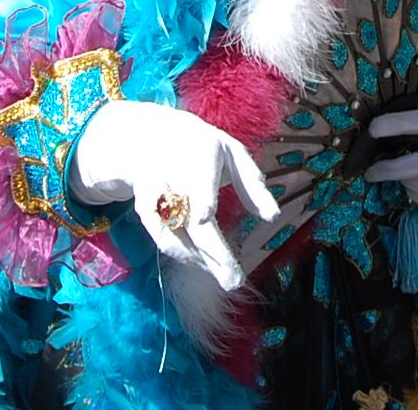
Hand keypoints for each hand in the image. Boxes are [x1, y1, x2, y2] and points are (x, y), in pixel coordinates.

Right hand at [69, 100, 278, 290]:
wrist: (150, 137)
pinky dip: (183, 254)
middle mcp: (173, 174)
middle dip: (212, 251)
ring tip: (225, 276)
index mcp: (199, 153)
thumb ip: (252, 183)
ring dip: (198, 259)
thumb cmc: (203, 148)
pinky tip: (204, 264)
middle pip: (189, 218)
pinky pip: (162, 237)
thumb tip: (273, 217)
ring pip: (172, 233)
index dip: (202, 200)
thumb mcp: (231, 153)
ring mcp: (154, 193)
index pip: (199, 180)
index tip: (207, 219)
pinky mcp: (145, 209)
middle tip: (234, 280)